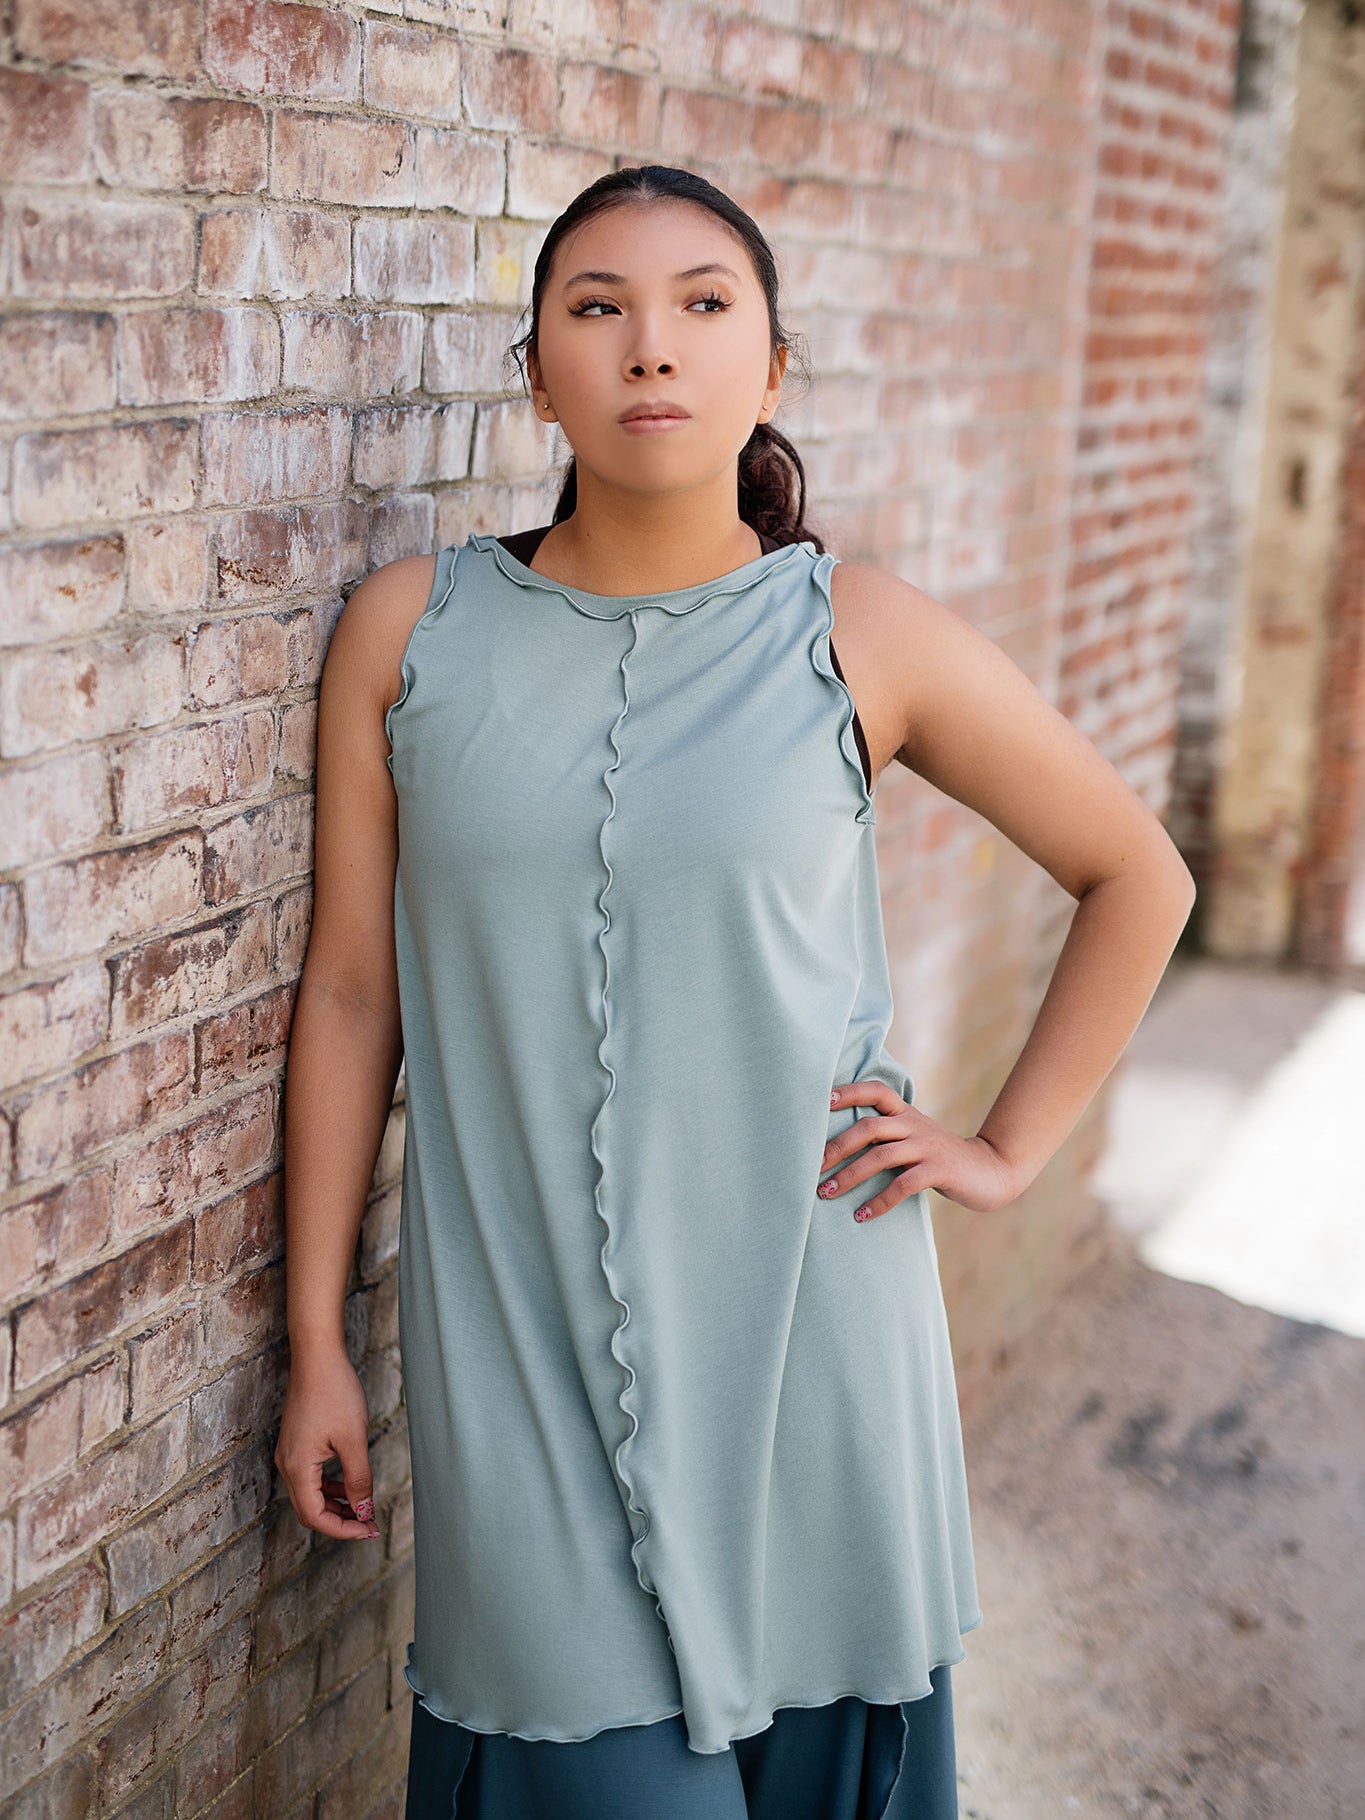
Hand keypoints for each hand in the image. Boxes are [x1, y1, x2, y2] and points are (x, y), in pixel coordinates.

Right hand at [275, 1345, 381, 1540]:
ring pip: (310, 1494)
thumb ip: (358, 1480)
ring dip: (335, 1504)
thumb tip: (364, 1511)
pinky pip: (310, 1477)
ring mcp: (289, 1453)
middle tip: (369, 1524)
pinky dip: (329, 1486)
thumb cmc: (335, 1393)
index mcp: (297, 1468)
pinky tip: (350, 1483)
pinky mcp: (296, 1444)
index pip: (315, 1517)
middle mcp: (286, 1464)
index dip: (343, 1529)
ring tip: (363, 1506)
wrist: (318, 1357)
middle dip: (340, 1521)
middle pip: (309, 1510)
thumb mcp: (353, 1440)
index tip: (369, 1529)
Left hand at [821, 1078, 1021, 1218]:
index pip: (876, 1091)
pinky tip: (862, 1215)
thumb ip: (886, 1136)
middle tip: (813, 1167)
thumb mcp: (914, 1138)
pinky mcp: (939, 1170)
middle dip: (836, 1147)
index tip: (822, 1100)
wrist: (989, 1171)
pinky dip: (880, 1202)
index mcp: (906, 1114)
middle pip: (868, 1128)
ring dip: (850, 1176)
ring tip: (826, 1193)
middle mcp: (914, 1125)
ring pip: (880, 1156)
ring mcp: (927, 1147)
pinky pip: (903, 1185)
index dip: (849, 1091)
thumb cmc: (939, 1158)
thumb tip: (837, 1147)